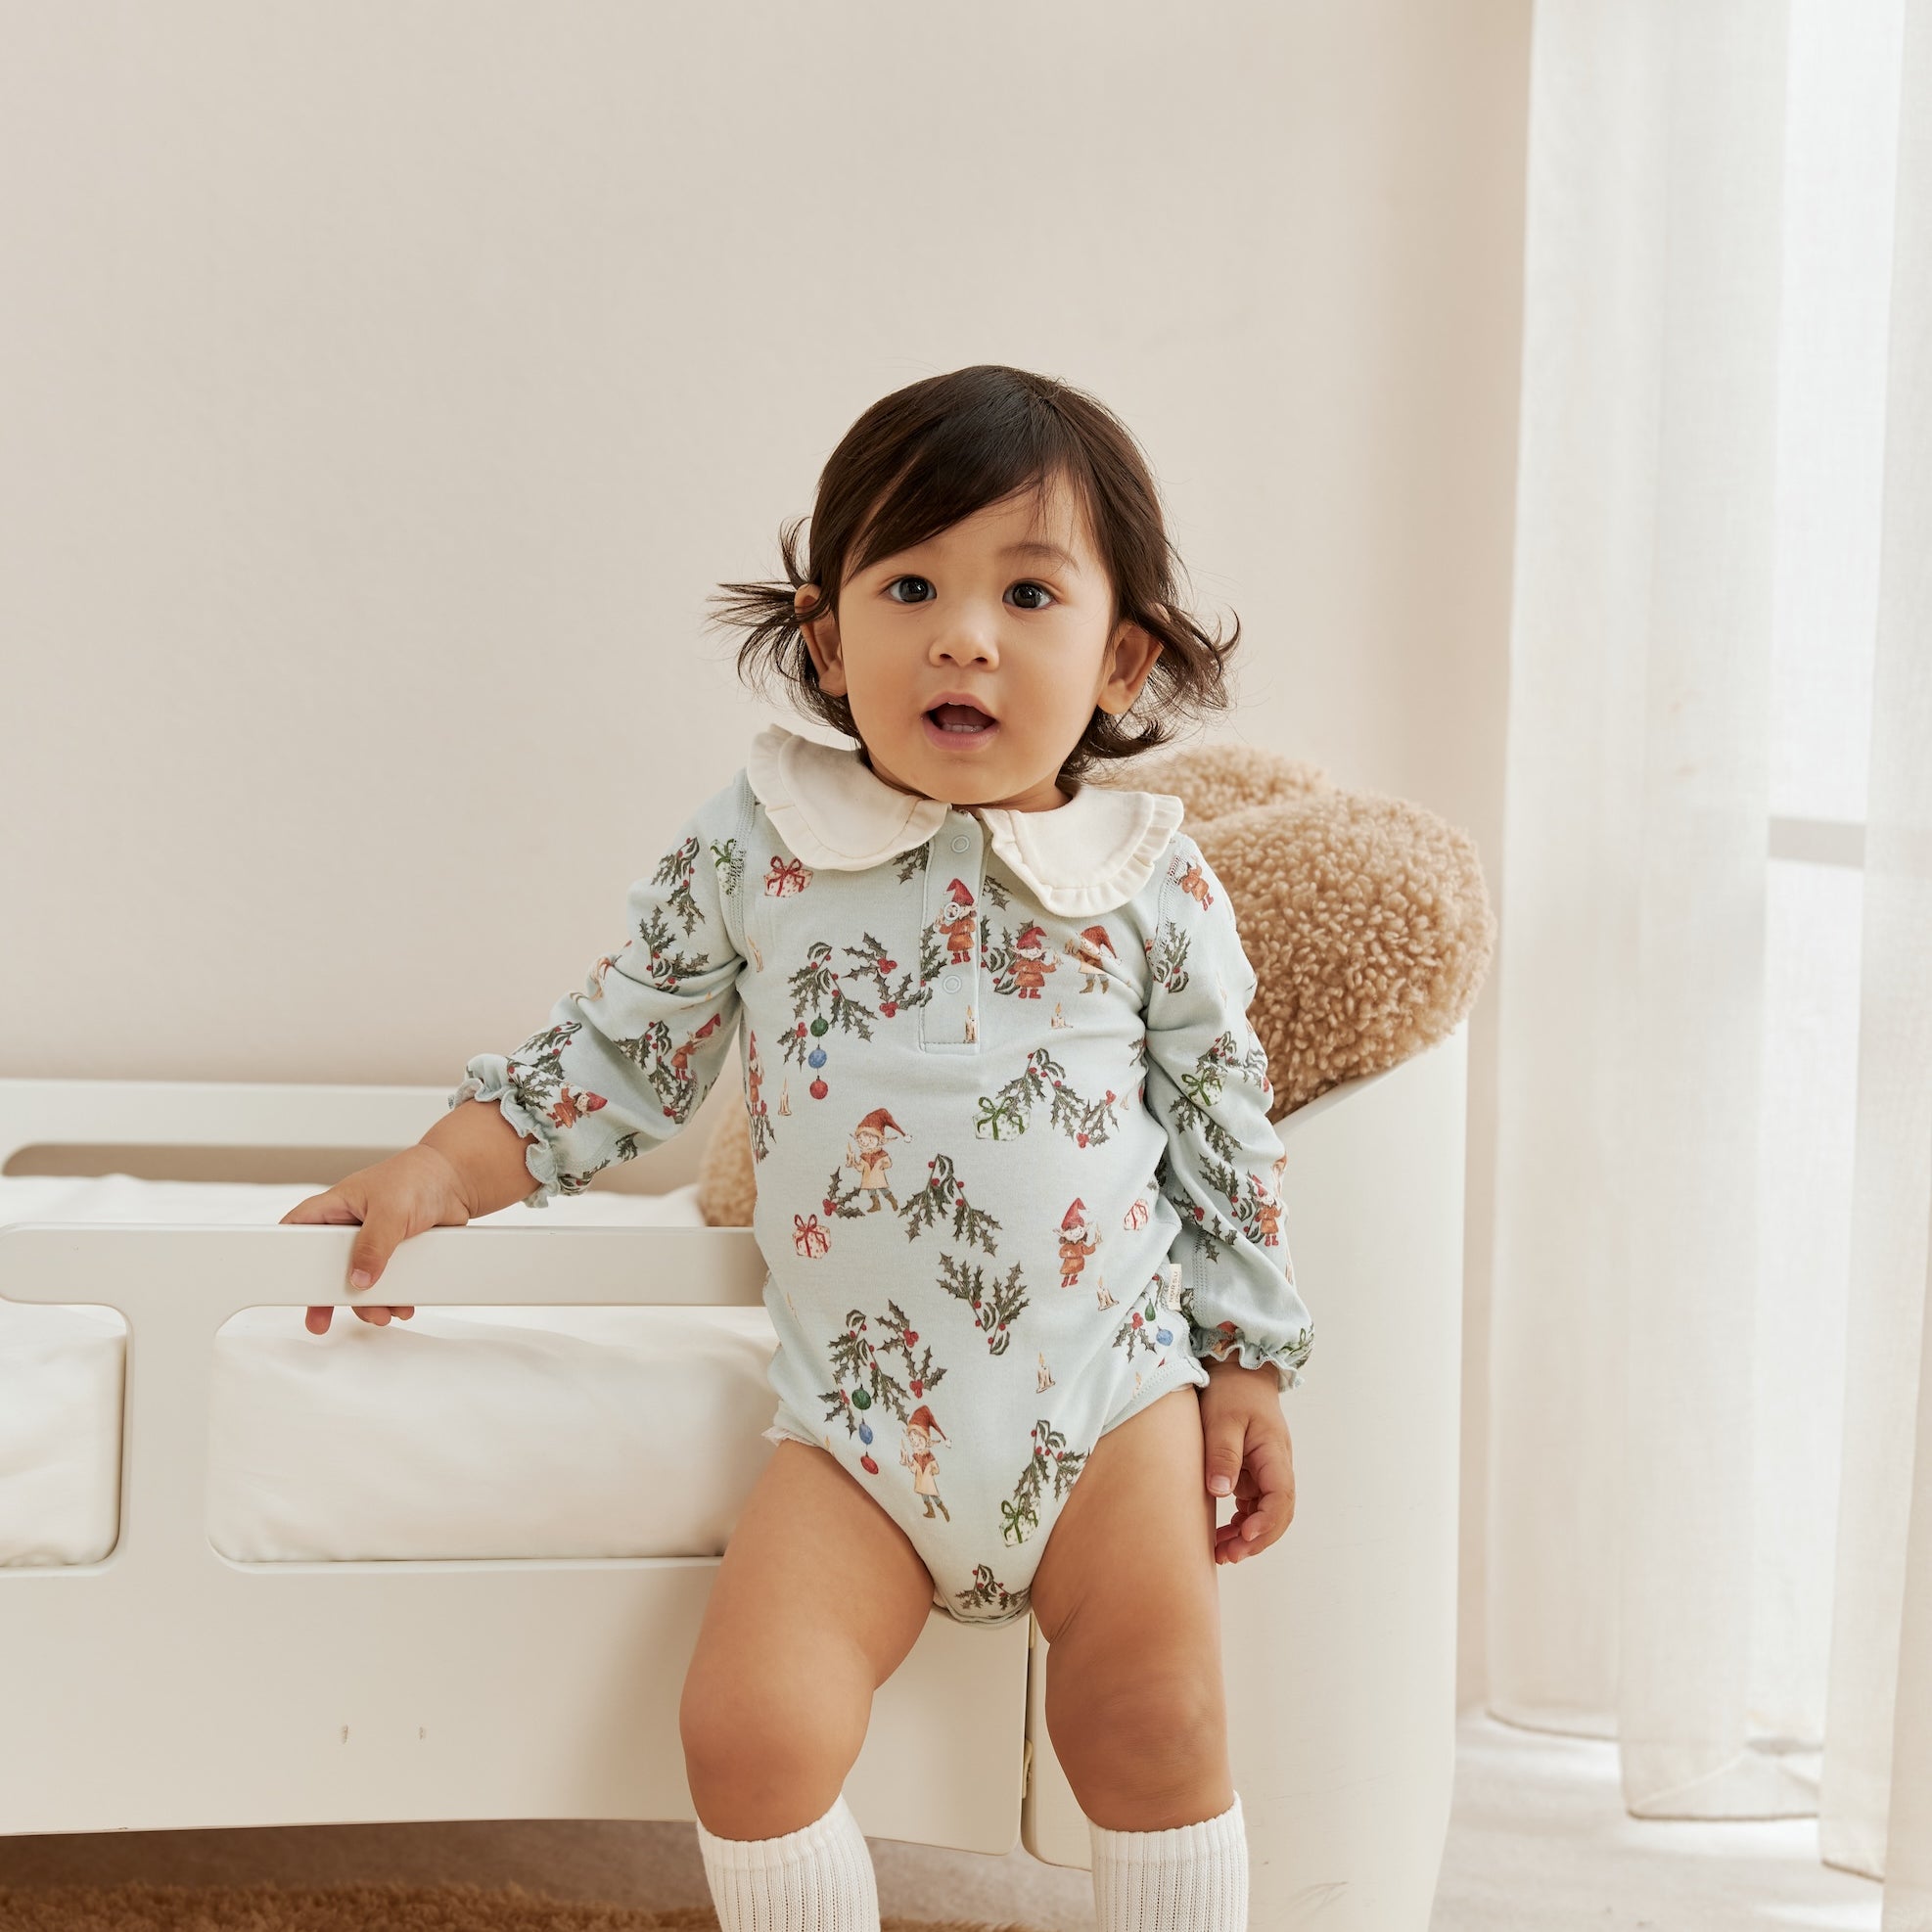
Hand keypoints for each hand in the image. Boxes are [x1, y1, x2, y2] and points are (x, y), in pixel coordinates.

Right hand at [281, 1144, 472, 1333]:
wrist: (458, 1181)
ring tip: (380, 1314)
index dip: (286, 1254)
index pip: (297, 1229)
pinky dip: (391, 1298)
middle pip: (325, 1266)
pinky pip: (386, 1283)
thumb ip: (373, 1245)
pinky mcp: (395, 1255)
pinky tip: (401, 1306)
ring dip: (366, 1302)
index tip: (284, 1283)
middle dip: (326, 1296)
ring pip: (357, 1280)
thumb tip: (360, 1279)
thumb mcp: (390, 1211)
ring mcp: (372, 1242)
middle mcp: (350, 1227)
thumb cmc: (419, 1178)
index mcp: (336, 1207)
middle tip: (320, 1320)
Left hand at [1199, 1357, 1294, 1564]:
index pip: (1281, 1497)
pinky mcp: (1254, 1472)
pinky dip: (1242, 1523)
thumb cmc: (1231, 1391)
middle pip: (1278, 1513)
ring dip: (1249, 1535)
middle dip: (1257, 1539)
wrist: (1238, 1371)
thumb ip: (1223, 1454)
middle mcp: (1277, 1466)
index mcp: (1274, 1454)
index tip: (1245, 1535)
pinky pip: (1254, 1505)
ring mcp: (1267, 1471)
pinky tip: (1223, 1534)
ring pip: (1266, 1513)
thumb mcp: (1222, 1420)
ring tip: (1221, 1553)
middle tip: (1228, 1555)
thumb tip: (1221, 1492)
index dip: (1266, 1522)